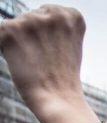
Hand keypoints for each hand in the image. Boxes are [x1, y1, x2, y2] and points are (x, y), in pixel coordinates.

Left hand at [0, 6, 92, 122]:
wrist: (58, 99)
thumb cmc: (64, 77)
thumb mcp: (70, 44)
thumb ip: (57, 26)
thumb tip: (26, 20)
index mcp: (73, 15)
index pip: (51, 13)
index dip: (51, 35)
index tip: (59, 51)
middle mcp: (54, 13)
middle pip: (33, 18)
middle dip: (34, 36)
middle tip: (46, 59)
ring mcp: (32, 20)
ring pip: (17, 26)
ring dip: (21, 42)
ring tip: (35, 61)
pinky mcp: (11, 30)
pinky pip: (0, 33)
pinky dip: (6, 47)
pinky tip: (21, 60)